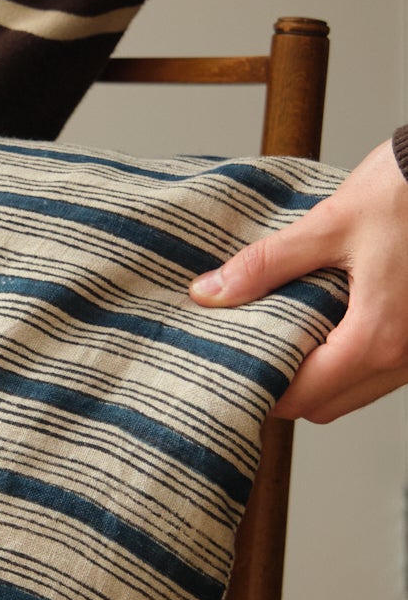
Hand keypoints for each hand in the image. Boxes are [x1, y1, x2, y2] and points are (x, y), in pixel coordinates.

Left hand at [188, 137, 407, 422]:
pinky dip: (346, 361)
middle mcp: (403, 358)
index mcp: (377, 338)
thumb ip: (266, 264)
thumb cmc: (404, 193)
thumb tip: (210, 292)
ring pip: (355, 392)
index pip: (305, 396)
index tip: (229, 369)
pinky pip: (378, 371)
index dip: (262, 389)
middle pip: (327, 406)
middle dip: (286, 389)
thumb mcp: (328, 225)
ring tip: (280, 337)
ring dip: (318, 378)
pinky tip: (322, 327)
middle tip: (248, 352)